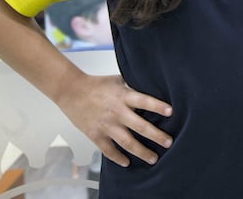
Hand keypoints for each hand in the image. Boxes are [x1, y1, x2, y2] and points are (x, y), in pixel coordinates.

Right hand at [56, 73, 172, 167]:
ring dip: (141, 152)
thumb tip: (153, 88)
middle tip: (169, 143)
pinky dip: (118, 158)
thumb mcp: (118, 80)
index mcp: (123, 96)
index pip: (144, 101)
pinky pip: (109, 150)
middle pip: (140, 126)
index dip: (158, 106)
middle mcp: (117, 112)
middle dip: (156, 136)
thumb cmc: (97, 84)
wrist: (71, 91)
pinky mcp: (95, 135)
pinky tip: (127, 162)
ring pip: (127, 142)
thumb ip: (133, 86)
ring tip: (153, 158)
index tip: (171, 112)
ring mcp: (106, 125)